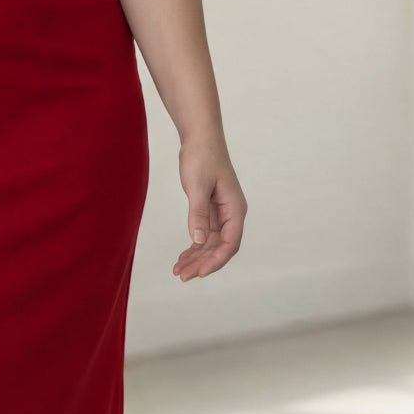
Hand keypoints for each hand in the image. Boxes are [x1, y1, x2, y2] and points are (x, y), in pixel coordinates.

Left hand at [173, 140, 245, 280]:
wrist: (200, 137)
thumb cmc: (202, 157)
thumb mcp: (198, 186)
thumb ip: (198, 214)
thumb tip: (199, 241)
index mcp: (235, 208)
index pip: (230, 243)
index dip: (216, 260)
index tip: (199, 273)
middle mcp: (231, 213)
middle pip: (220, 247)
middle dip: (202, 263)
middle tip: (182, 276)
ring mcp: (221, 212)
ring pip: (211, 243)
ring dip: (196, 257)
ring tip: (178, 270)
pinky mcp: (210, 209)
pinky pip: (205, 234)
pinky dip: (194, 246)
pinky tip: (183, 256)